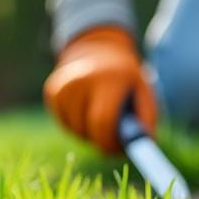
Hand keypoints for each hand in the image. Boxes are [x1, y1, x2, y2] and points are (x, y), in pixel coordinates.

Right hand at [43, 26, 156, 154]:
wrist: (99, 49)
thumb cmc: (126, 79)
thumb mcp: (144, 92)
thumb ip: (146, 119)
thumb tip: (143, 145)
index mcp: (108, 78)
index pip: (103, 122)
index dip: (110, 142)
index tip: (117, 149)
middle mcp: (81, 79)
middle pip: (86, 130)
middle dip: (100, 140)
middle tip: (111, 138)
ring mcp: (63, 84)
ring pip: (74, 130)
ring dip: (88, 132)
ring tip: (100, 114)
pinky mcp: (52, 90)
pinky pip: (64, 123)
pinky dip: (76, 123)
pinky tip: (85, 107)